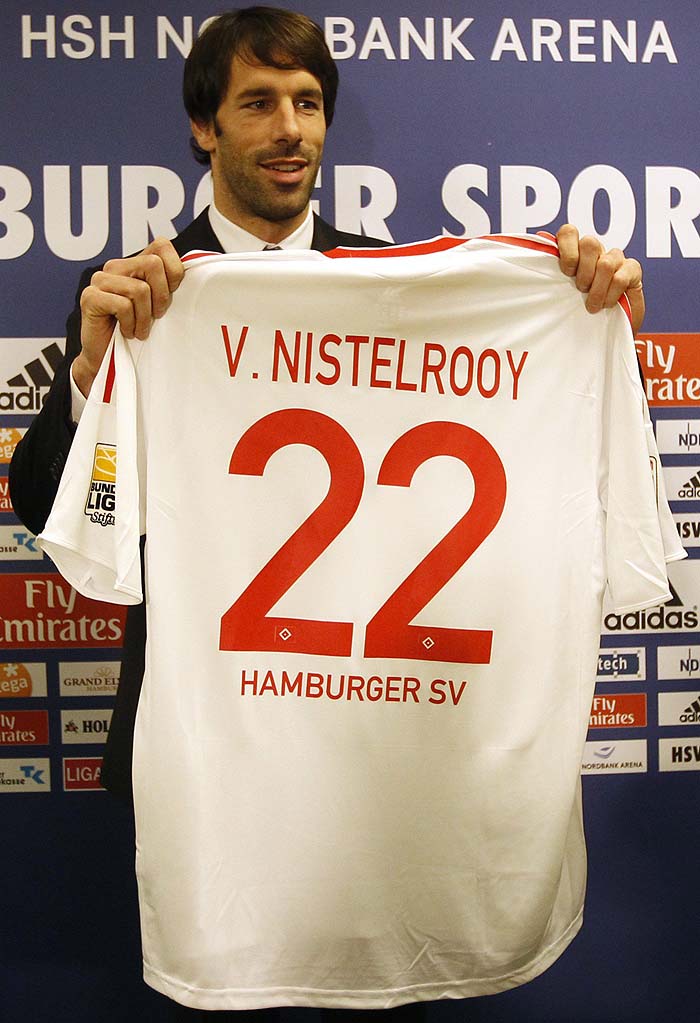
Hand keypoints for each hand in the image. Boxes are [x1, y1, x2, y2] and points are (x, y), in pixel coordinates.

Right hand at [72, 237, 184, 397]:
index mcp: (134, 264)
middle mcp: (115, 266)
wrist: (108, 359)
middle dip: (161, 296)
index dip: (174, 271)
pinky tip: (126, 332)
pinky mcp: (90, 297)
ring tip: (140, 330)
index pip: (161, 246)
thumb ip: (169, 286)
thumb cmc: (137, 332)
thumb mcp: (159, 306)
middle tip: (156, 317)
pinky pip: (123, 305)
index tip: (171, 296)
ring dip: (145, 317)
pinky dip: (130, 324)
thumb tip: (196, 276)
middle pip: (153, 264)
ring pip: (140, 289)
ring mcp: (100, 280)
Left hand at [551, 224, 644, 335]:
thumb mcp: (559, 295)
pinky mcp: (632, 269)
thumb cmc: (578, 312)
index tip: (567, 272)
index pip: (569, 232)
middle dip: (583, 272)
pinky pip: (621, 277)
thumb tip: (536, 250)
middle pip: (590, 243)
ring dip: (597, 289)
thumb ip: (549, 275)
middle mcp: (596, 251)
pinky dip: (611, 295)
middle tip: (581, 291)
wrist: (604, 332)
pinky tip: (608, 304)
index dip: (567, 250)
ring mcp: (616, 258)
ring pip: (606, 263)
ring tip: (592, 306)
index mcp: (575, 252)